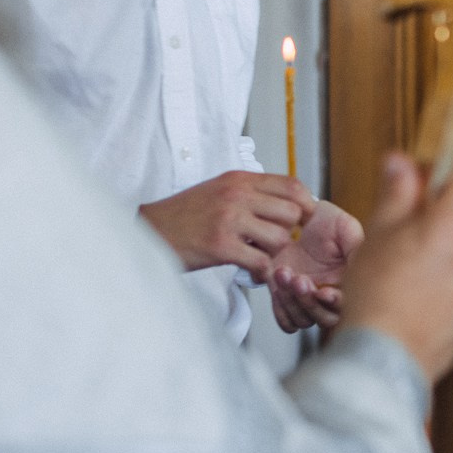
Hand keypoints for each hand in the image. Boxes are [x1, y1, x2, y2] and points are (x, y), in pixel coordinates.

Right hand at [141, 171, 316, 279]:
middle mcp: (236, 195)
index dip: (305, 204)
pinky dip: (260, 272)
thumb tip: (289, 202)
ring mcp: (228, 220)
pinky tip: (249, 271)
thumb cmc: (184, 215)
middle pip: (291, 213)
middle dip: (288, 232)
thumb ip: (251, 192)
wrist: (147, 231)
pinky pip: (261, 262)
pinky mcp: (220, 246)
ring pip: (280, 239)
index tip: (302, 219)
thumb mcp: (218, 190)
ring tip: (257, 256)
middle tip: (273, 242)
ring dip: (273, 253)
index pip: (291, 185)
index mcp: (238, 180)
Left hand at [268, 200, 363, 331]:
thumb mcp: (347, 228)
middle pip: (326, 319)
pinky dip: (280, 308)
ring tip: (284, 273)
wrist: (298, 216)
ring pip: (303, 320)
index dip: (336, 303)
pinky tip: (278, 283)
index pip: (348, 305)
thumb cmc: (327, 221)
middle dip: (309, 302)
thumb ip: (356, 248)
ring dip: (292, 302)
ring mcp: (309, 299)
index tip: (324, 291)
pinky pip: (286, 321)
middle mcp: (331, 295)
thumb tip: (361, 268)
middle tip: (299, 280)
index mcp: (349, 282)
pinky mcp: (288, 299)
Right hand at [339, 153, 452, 381]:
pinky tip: (411, 297)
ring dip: (438, 254)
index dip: (445, 181)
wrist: (383, 358)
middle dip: (434, 222)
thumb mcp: (378, 232)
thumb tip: (401, 162)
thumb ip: (397, 192)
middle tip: (397, 236)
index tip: (420, 188)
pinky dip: (442, 283)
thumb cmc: (377, 296)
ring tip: (400, 273)